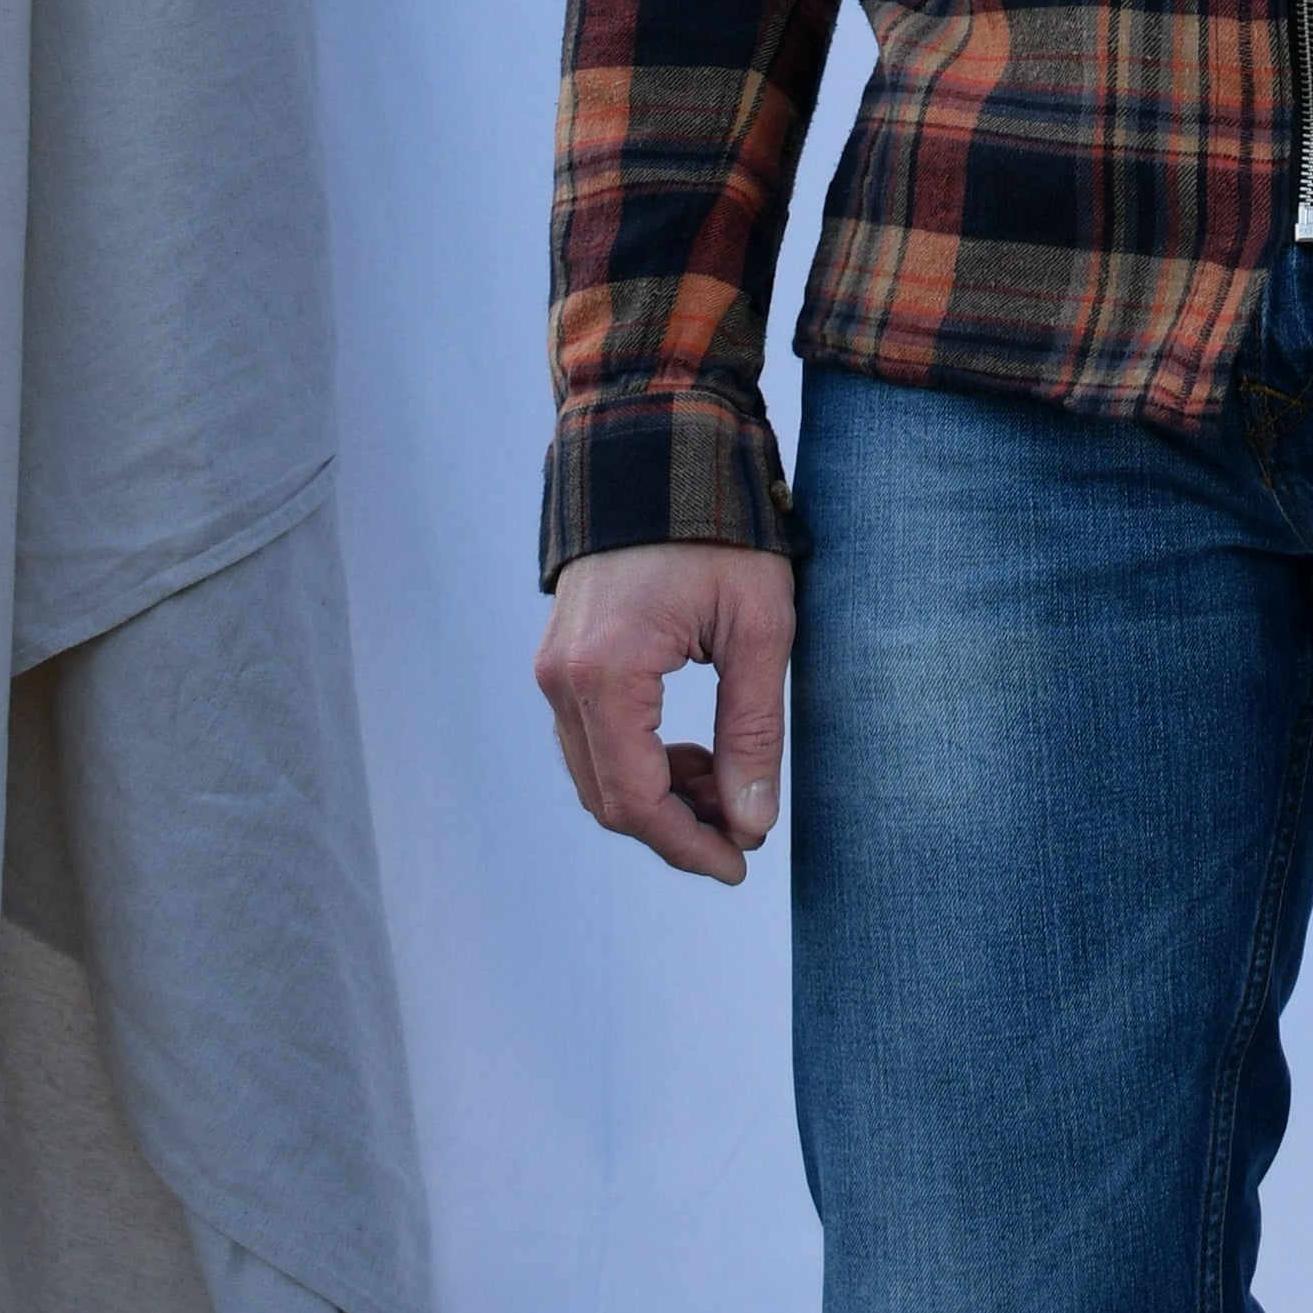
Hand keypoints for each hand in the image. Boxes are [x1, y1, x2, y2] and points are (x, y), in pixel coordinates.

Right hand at [536, 539, 795, 882]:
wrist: (664, 449)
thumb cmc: (722, 532)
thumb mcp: (758, 628)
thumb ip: (752, 731)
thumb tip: (753, 822)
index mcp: (607, 674)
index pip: (637, 801)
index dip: (689, 845)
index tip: (742, 863)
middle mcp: (563, 678)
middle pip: (609, 798)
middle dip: (677, 828)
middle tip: (744, 833)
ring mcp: (553, 667)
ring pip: (596, 772)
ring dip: (659, 797)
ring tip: (729, 789)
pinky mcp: (561, 656)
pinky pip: (590, 738)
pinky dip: (638, 762)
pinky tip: (692, 757)